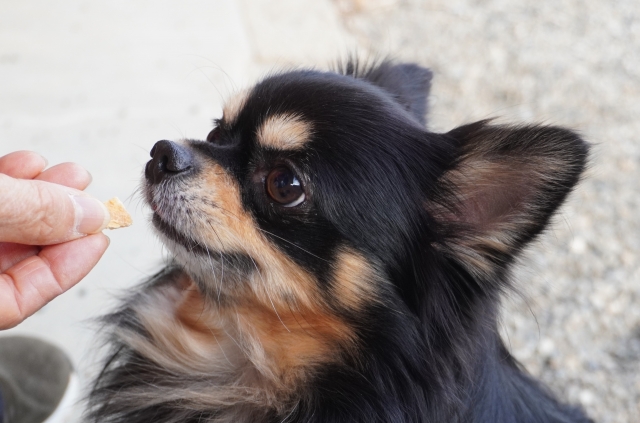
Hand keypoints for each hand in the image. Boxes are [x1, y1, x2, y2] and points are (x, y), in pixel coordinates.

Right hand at [0, 151, 110, 328]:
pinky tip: (29, 164)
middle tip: (91, 202)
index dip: (65, 270)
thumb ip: (29, 213)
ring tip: (70, 175)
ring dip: (37, 198)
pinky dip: (5, 185)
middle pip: (9, 261)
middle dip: (58, 224)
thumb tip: (86, 217)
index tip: (99, 240)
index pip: (16, 301)